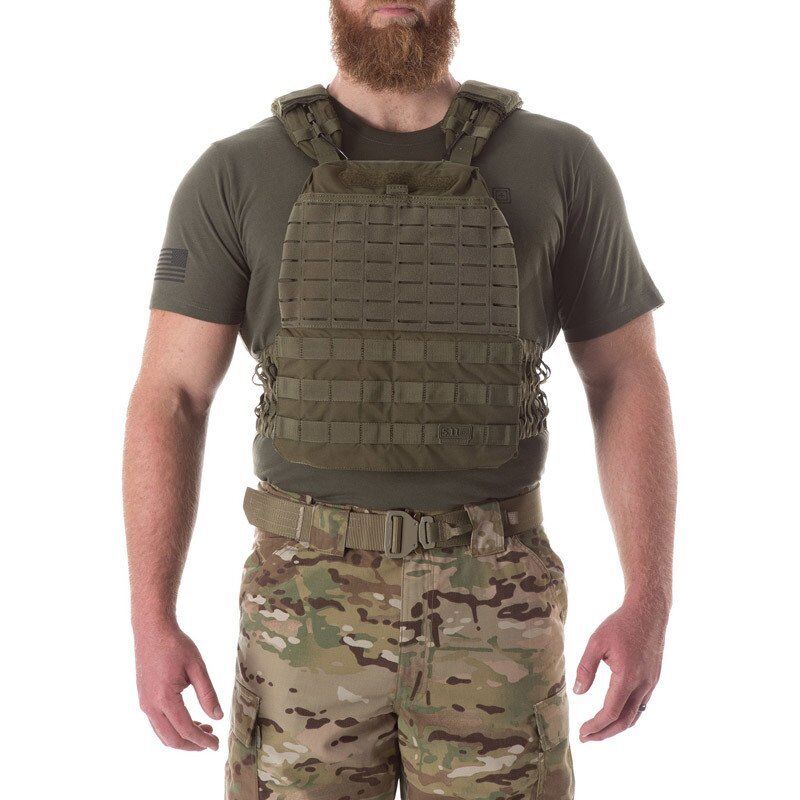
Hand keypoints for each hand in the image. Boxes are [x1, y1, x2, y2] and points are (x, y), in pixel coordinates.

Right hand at [135, 621, 222, 750]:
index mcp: (164, 698)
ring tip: (205, 730)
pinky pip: (158, 723)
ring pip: (163, 734)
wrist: (152, 631)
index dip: (202, 741)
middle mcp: (150, 706)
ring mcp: (144, 703)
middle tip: (212, 742)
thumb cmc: (176, 645)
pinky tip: (189, 720)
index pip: (185, 729)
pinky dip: (173, 728)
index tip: (216, 745)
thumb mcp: (197, 667)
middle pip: (172, 739)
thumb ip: (207, 694)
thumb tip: (217, 717)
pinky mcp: (144, 699)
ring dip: (183, 738)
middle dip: (193, 745)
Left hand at [574, 598, 666, 741]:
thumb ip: (586, 668)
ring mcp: (651, 683)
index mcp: (627, 677)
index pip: (611, 712)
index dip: (596, 726)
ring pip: (635, 715)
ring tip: (598, 730)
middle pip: (625, 720)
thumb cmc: (620, 624)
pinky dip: (627, 714)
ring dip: (616, 726)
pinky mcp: (653, 679)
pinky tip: (615, 713)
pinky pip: (641, 704)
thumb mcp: (596, 642)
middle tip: (587, 738)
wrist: (648, 612)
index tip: (582, 733)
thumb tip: (578, 692)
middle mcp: (643, 684)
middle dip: (605, 733)